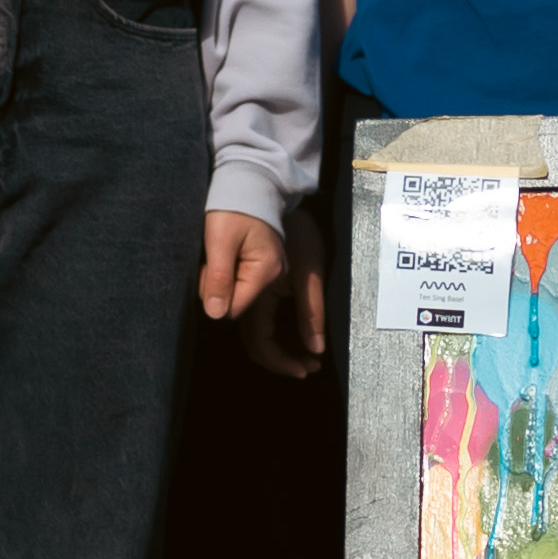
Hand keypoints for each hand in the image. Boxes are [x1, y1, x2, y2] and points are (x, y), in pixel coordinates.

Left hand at [199, 208, 286, 323]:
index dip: (213, 294)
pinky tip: (226, 252)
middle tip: (211, 257)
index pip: (233, 308)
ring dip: (221, 276)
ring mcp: (272, 269)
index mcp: (266, 270)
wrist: (248, 180)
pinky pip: (241, 278)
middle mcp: (276, 274)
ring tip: (218, 251)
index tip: (207, 268)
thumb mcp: (219, 241)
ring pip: (237, 289)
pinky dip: (228, 269)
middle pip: (236, 300)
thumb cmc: (232, 207)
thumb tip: (215, 313)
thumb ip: (217, 279)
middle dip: (217, 285)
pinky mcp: (265, 262)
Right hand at [240, 216, 330, 381]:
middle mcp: (242, 295)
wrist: (261, 188)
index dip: (280, 361)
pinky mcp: (245, 277)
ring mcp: (241, 286)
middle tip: (308, 369)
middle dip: (280, 360)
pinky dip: (274, 329)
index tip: (305, 370)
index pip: (259, 342)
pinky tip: (291, 332)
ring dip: (278, 347)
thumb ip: (309, 308)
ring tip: (305, 357)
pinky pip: (254, 313)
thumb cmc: (292, 228)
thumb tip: (315, 348)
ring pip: (253, 330)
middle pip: (254, 341)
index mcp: (253, 295)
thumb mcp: (309, 267)